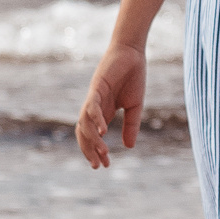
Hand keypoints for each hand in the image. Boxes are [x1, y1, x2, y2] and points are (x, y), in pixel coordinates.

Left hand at [75, 44, 145, 168]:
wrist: (132, 53)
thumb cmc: (133, 77)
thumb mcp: (135, 106)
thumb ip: (131, 126)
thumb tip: (128, 147)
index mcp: (103, 113)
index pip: (95, 136)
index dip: (97, 151)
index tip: (105, 165)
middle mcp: (95, 108)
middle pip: (84, 133)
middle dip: (89, 150)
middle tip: (97, 165)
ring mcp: (93, 98)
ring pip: (85, 123)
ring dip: (92, 139)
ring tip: (103, 151)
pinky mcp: (96, 88)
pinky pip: (92, 107)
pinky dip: (96, 120)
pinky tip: (104, 131)